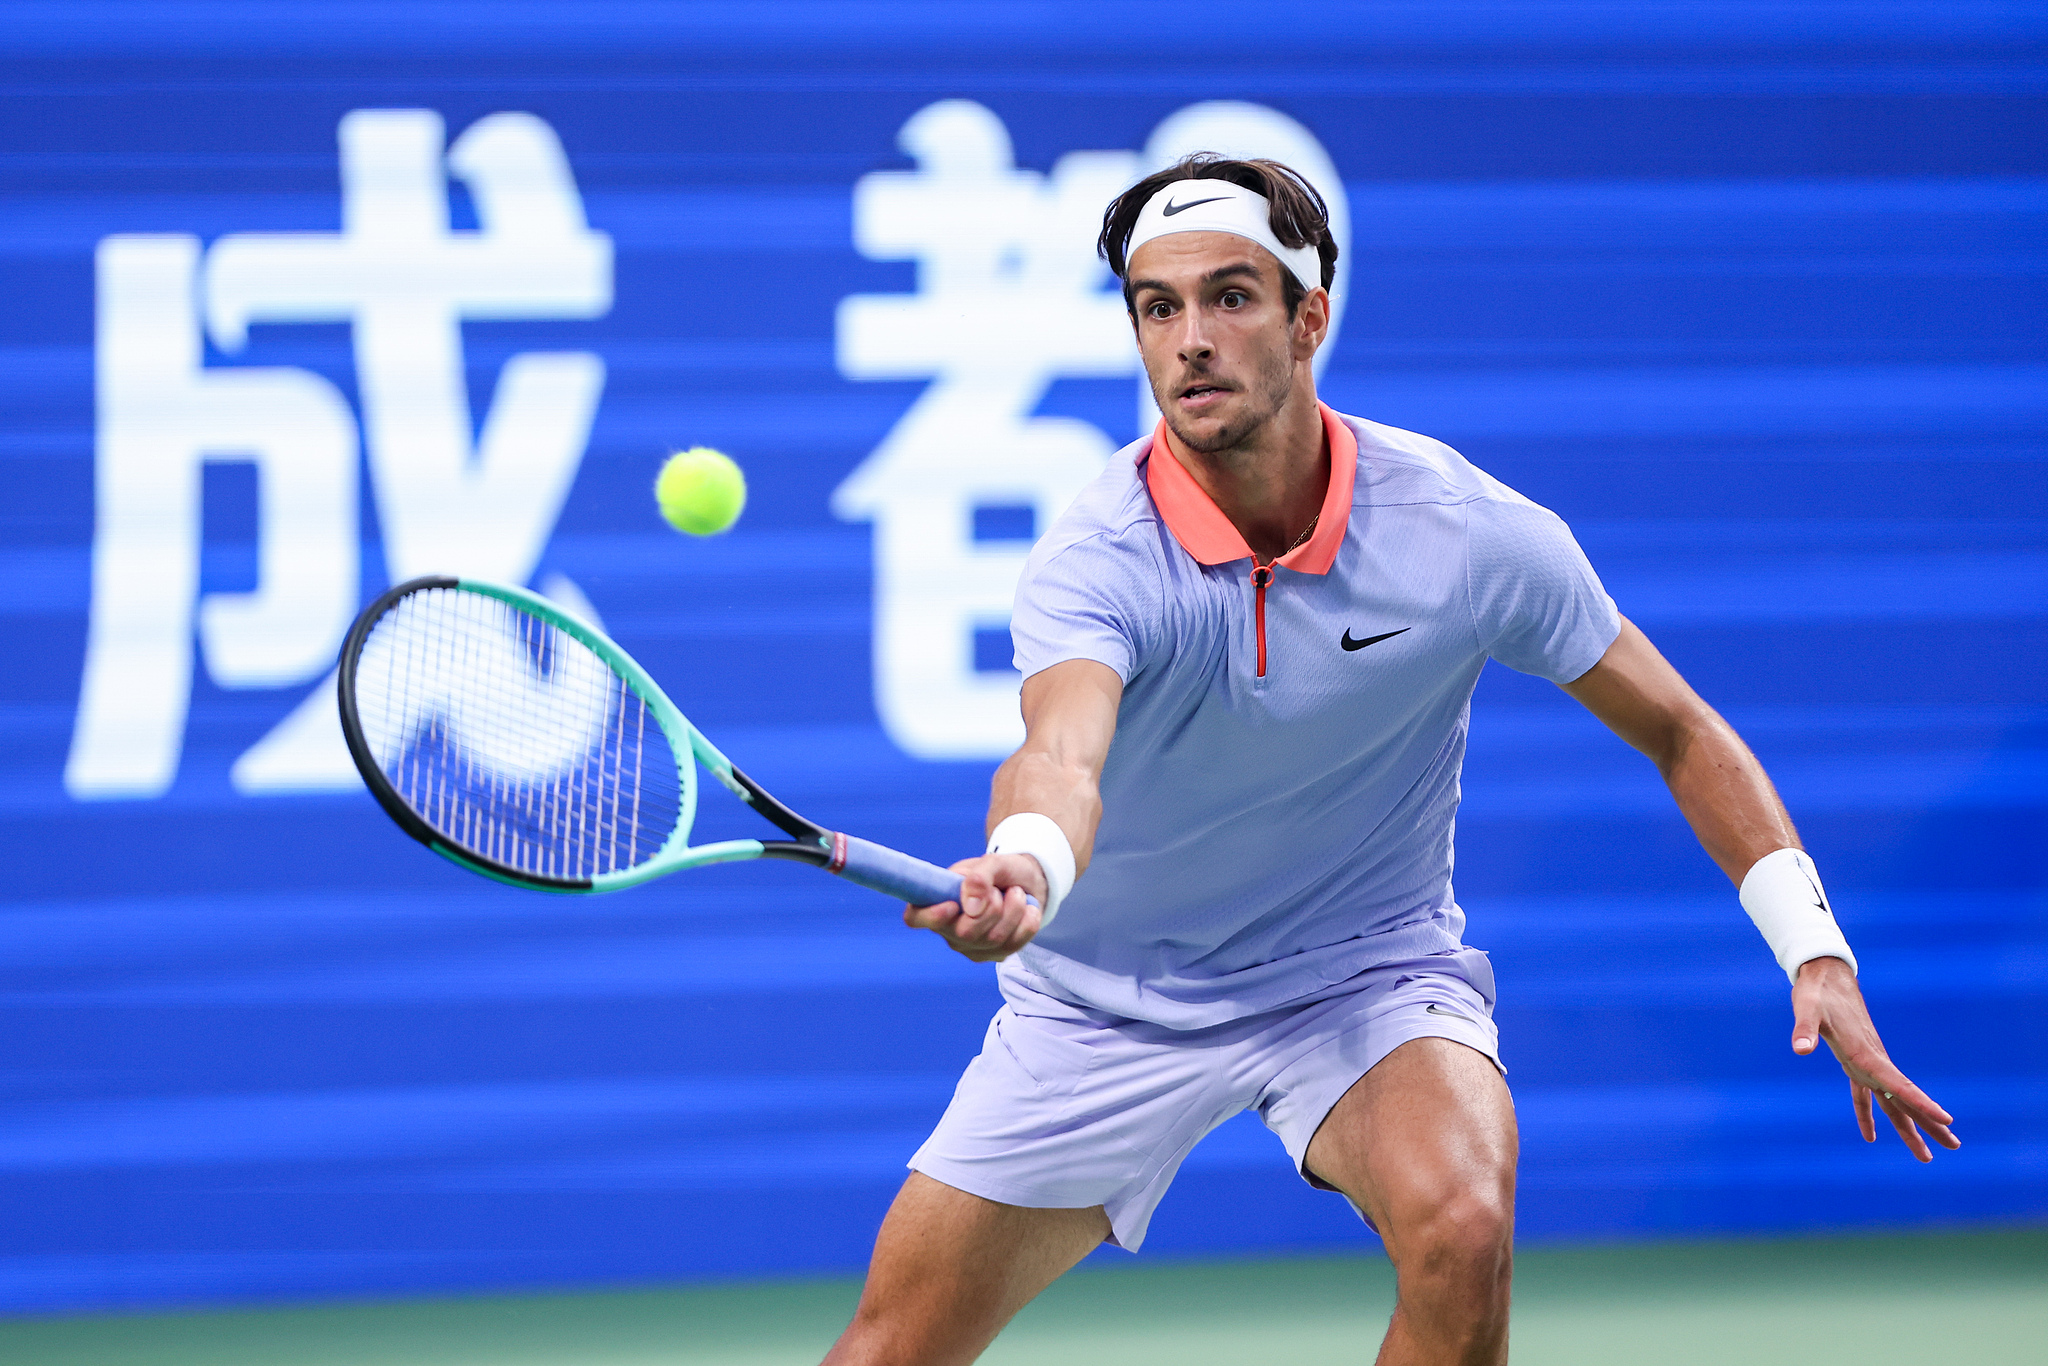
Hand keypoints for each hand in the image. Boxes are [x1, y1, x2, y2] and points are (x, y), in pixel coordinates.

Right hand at [903, 853, 1046, 962]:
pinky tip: (1027, 910)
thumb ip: (980, 876)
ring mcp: (972, 947)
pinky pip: (1015, 944)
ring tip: (1015, 893)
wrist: (1028, 883)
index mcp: (938, 902)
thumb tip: (970, 905)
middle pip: (965, 932)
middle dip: (992, 906)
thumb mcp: (994, 862)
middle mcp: (949, 930)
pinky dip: (1027, 921)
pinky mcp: (995, 955)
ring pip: (994, 939)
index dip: (930, 916)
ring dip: (1013, 909)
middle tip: (1000, 889)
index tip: (953, 905)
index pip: (915, 917)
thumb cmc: (1002, 872)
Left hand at [1791, 956, 1958, 1161]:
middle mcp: (1872, 1062)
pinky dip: (1868, 1114)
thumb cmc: (1817, 992)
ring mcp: (1866, 1063)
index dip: (1922, 1103)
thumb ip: (1805, 1029)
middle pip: (1905, 1099)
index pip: (1899, 1085)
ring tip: (1926, 1155)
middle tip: (1955, 1146)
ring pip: (1892, 1101)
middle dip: (1929, 1124)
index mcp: (1866, 1054)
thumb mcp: (1807, 1008)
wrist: (1825, 976)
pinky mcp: (1853, 1061)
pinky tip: (1870, 1136)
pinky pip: (1866, 1094)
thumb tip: (1801, 1049)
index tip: (1946, 1121)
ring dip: (1908, 1127)